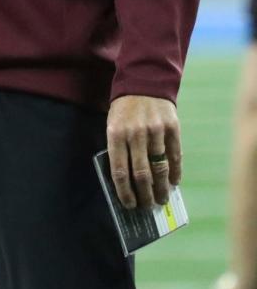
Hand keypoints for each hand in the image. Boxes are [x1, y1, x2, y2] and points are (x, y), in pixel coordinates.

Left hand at [107, 94, 180, 208]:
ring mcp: (155, 131)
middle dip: (144, 195)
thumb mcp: (114, 124)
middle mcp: (135, 134)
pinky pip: (175, 156)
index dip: (124, 191)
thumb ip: (119, 148)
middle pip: (141, 174)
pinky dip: (175, 172)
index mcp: (116, 134)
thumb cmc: (124, 109)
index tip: (129, 205)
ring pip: (159, 168)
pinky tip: (174, 182)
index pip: (119, 170)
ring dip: (161, 188)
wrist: (144, 81)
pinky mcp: (172, 128)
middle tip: (147, 207)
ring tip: (162, 199)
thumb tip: (128, 181)